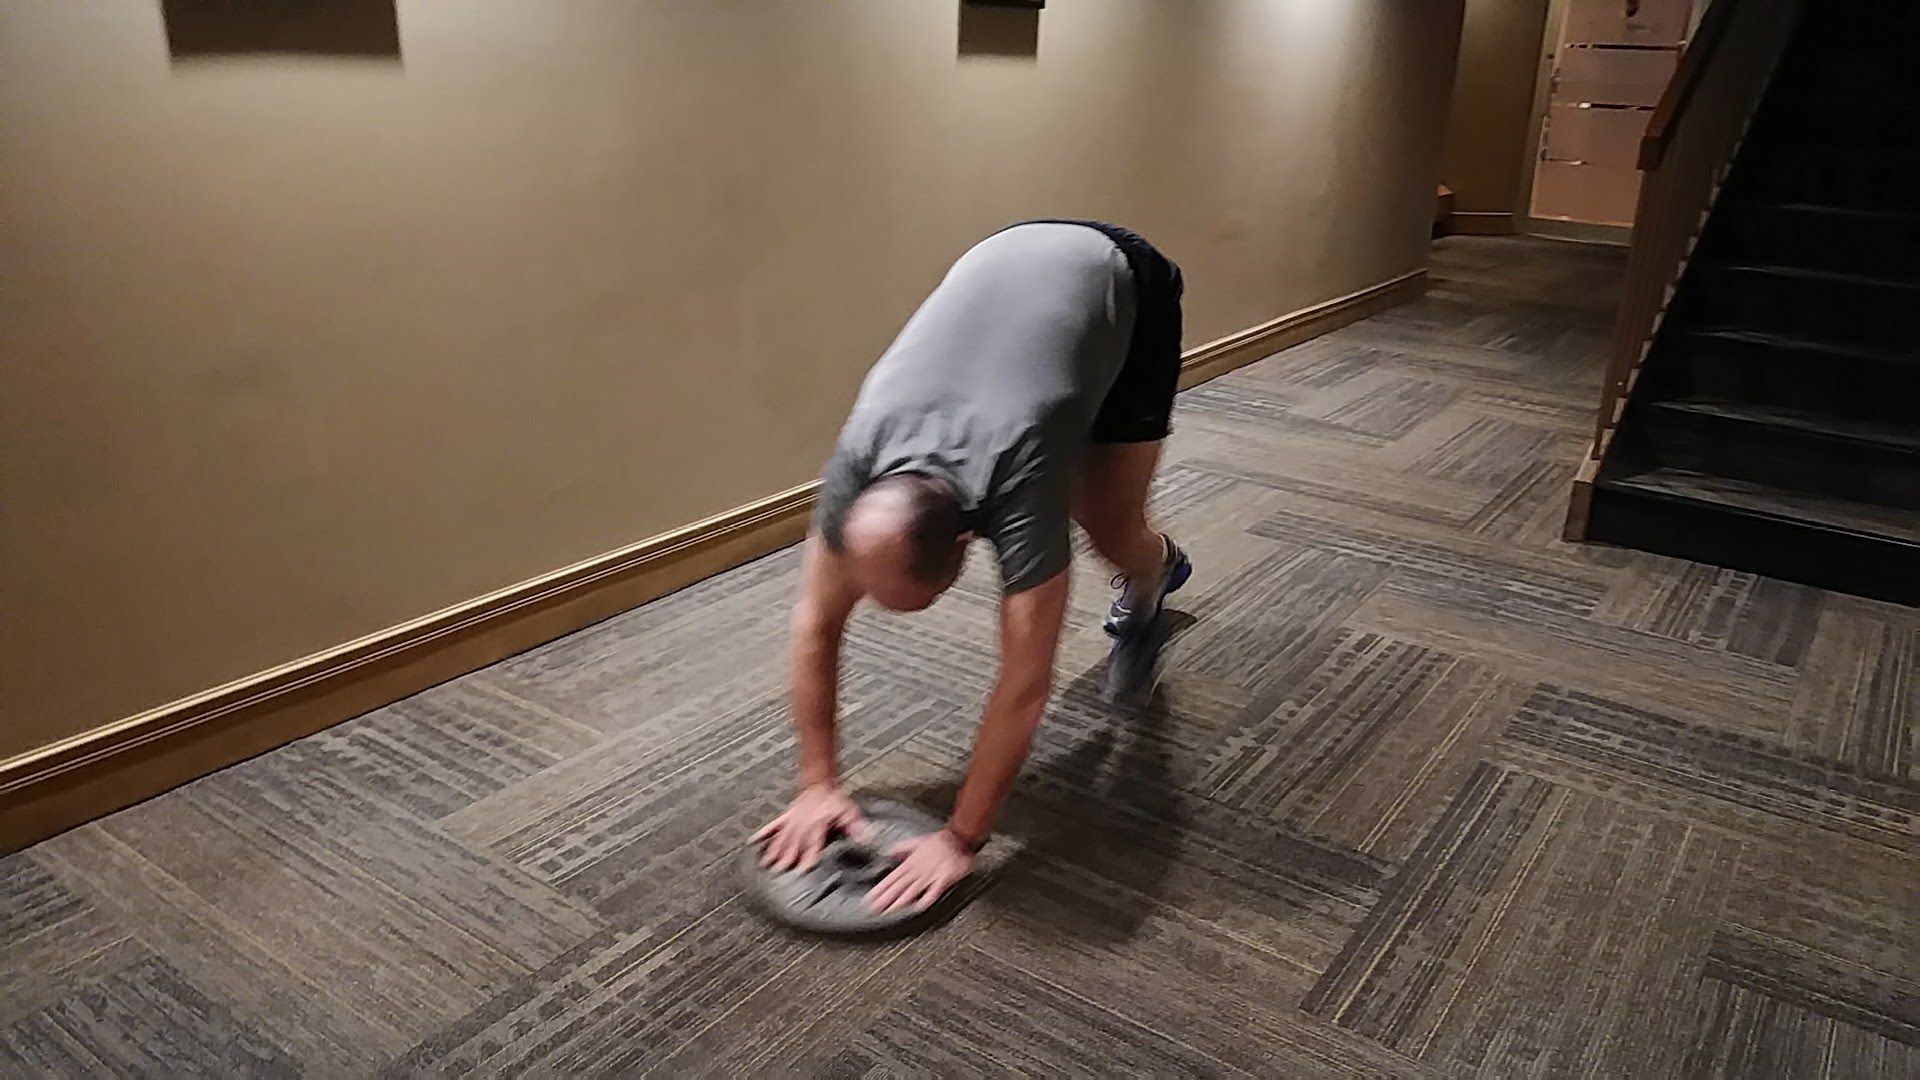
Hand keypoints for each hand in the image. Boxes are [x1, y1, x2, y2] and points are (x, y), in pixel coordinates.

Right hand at [754, 783, 868, 872]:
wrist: (820, 783)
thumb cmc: (835, 802)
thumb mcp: (849, 812)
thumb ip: (855, 827)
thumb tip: (866, 839)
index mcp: (819, 824)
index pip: (814, 843)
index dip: (809, 856)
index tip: (804, 869)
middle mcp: (804, 823)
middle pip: (795, 842)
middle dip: (788, 856)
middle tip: (780, 871)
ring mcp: (793, 820)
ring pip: (782, 836)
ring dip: (775, 850)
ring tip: (767, 863)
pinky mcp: (786, 817)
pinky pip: (773, 825)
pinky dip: (763, 833)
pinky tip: (754, 841)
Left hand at [867, 829, 974, 913]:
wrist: (958, 839)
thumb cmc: (939, 842)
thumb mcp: (916, 842)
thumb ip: (902, 849)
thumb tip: (888, 852)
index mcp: (911, 863)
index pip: (892, 878)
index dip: (880, 888)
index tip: (871, 898)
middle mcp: (918, 871)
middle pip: (899, 886)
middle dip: (886, 898)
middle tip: (875, 909)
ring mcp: (930, 875)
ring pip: (912, 890)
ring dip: (901, 901)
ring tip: (891, 910)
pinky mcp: (943, 878)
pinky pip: (934, 890)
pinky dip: (927, 898)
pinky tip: (920, 907)